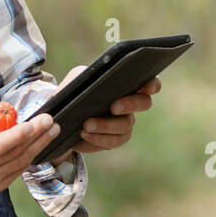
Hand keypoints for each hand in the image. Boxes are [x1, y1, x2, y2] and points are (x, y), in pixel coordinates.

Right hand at [0, 92, 61, 194]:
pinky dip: (29, 156)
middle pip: (15, 153)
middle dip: (36, 136)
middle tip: (50, 122)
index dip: (18, 135)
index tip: (34, 123)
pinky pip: (18, 170)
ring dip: (38, 146)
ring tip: (51, 132)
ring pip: (20, 163)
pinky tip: (38, 144)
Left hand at [47, 66, 161, 166]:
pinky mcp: (115, 138)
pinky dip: (97, 139)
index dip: (153, 84)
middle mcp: (131, 103)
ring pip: (125, 126)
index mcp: (126, 84)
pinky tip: (83, 135)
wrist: (62, 116)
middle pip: (144, 103)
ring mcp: (126, 122)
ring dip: (105, 126)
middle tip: (113, 107)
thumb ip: (89, 75)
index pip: (149, 82)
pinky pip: (112, 141)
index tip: (148, 86)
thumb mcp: (78, 77)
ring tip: (86, 126)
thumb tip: (94, 80)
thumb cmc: (75, 90)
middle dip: (130, 104)